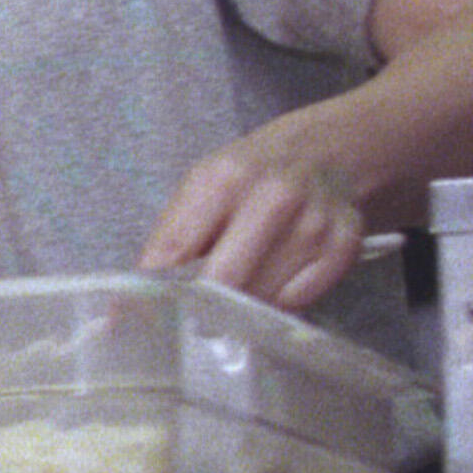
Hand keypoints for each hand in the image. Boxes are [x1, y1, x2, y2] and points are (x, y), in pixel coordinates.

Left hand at [133, 121, 370, 314]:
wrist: (327, 151)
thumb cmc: (251, 177)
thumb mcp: (202, 188)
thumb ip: (168, 242)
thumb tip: (128, 308)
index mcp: (223, 180)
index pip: (173, 251)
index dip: (150, 292)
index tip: (131, 320)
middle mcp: (274, 197)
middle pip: (223, 282)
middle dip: (201, 309)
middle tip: (192, 319)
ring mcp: (314, 222)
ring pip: (261, 298)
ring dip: (242, 308)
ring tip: (237, 291)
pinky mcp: (344, 246)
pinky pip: (298, 301)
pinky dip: (279, 304)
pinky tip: (273, 283)